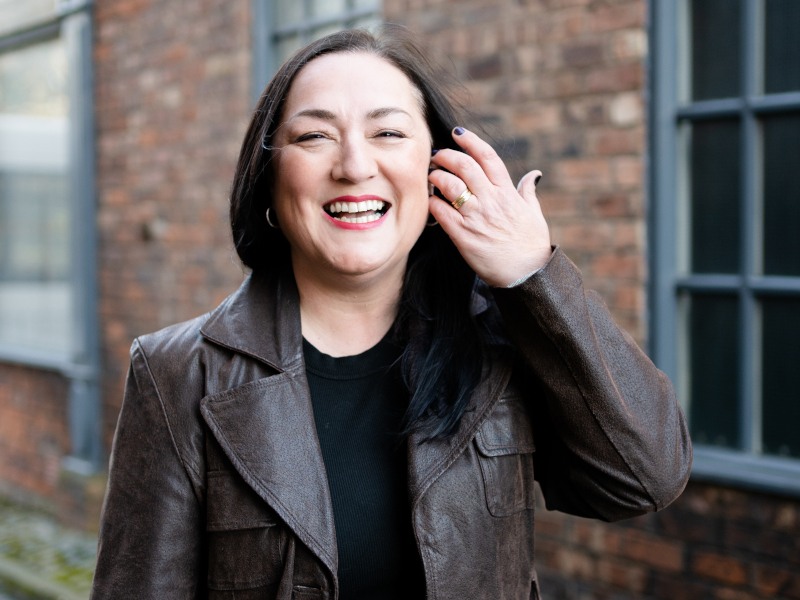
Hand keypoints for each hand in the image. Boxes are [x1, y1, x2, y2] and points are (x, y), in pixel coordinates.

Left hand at [428, 127, 551, 286]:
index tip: (457, 133)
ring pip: (451, 186)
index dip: (471, 141)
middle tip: (437, 155)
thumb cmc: (531, 246)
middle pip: (465, 166)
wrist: (527, 274)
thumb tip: (533, 175)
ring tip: (431, 176)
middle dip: (447, 156)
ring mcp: (476, 218)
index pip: (488, 157)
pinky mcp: (464, 236)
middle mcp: (491, 201)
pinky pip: (442, 213)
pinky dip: (433, 203)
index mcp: (508, 192)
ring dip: (436, 177)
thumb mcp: (535, 214)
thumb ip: (528, 192)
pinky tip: (430, 201)